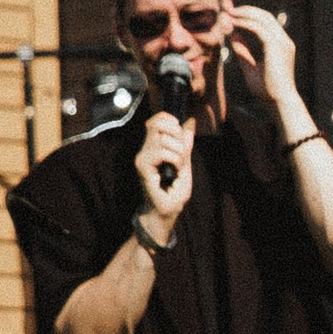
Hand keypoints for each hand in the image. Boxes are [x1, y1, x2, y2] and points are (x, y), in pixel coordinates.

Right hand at [133, 110, 196, 232]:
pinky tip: (175, 170)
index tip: (179, 130)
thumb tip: (190, 123)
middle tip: (182, 153)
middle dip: (176, 134)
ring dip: (178, 151)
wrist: (165, 214)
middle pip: (157, 124)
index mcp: (153, 148)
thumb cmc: (173, 195)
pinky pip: (161, 151)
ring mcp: (142, 158)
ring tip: (179, 166)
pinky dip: (175, 159)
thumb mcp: (184, 165)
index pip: (155, 120)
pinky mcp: (142, 166)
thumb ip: (186, 145)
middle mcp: (145, 150)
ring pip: (162, 137)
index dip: (167, 119)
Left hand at [224, 5, 301, 112]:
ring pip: (262, 17)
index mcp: (280, 45)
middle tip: (226, 5)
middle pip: (263, 15)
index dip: (247, 12)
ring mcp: (283, 42)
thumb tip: (232, 35)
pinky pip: (258, 28)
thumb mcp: (250, 67)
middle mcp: (284, 41)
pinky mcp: (277, 46)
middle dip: (244, 8)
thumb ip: (242, 50)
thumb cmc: (267, 92)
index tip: (231, 8)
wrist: (279, 104)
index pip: (264, 22)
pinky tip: (232, 22)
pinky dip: (244, 23)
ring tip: (227, 12)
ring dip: (243, 13)